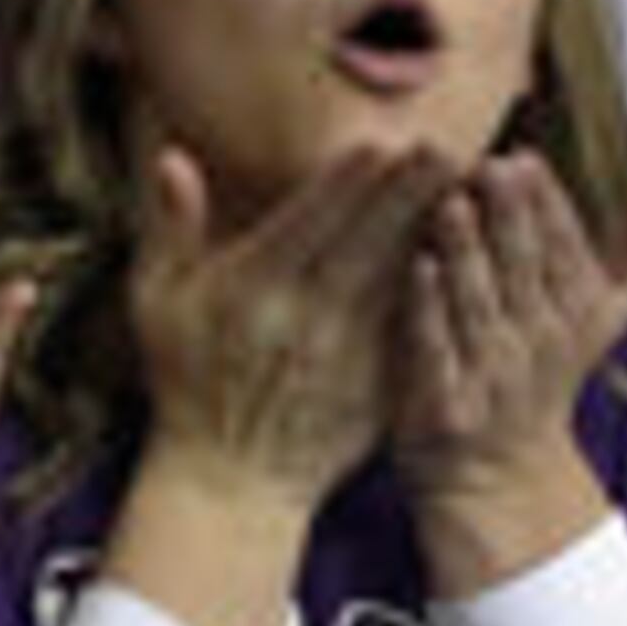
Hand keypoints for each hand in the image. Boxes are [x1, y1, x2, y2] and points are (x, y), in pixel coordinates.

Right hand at [127, 138, 448, 513]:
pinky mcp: (375, 386)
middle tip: (448, 144)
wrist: (230, 485)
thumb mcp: (158, 304)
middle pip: (364, 242)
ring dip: (433, 231)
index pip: (307, 222)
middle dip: (406, 192)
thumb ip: (169, 228)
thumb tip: (173, 156)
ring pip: (396, 279)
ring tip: (468, 184)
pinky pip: (411, 324)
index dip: (348, 182)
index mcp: (250, 289)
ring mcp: (345, 356)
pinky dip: (437, 286)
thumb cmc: (187, 384)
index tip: (382, 140)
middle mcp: (302, 319)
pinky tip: (465, 250)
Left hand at [393, 158, 626, 594]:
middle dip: (509, 220)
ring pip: (481, 305)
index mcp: (578, 313)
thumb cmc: (547, 370)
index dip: (547, 207)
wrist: (504, 478)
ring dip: (467, 254)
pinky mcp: (449, 406)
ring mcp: (493, 378)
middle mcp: (539, 344)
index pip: (567, 251)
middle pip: (524, 272)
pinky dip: (429, 311)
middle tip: (490, 167)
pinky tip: (418, 267)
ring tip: (451, 204)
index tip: (525, 160)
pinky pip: (438, 350)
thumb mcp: (605, 309)